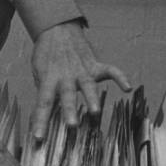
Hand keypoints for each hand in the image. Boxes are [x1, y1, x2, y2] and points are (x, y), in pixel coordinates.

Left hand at [29, 20, 131, 139]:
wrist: (57, 28)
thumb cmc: (46, 54)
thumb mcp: (38, 72)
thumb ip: (43, 91)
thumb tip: (40, 116)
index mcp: (49, 78)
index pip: (43, 102)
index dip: (41, 120)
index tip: (39, 137)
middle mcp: (66, 75)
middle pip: (68, 94)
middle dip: (70, 110)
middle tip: (72, 126)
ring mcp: (81, 70)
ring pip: (88, 85)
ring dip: (92, 98)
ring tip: (95, 112)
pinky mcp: (94, 65)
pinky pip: (109, 71)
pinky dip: (120, 77)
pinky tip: (127, 87)